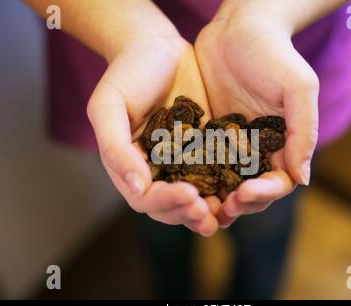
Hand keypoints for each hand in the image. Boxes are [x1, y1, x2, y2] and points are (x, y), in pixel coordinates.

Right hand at [87, 32, 219, 235]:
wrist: (156, 47)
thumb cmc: (126, 74)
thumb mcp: (109, 107)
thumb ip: (116, 148)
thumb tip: (137, 188)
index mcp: (131, 166)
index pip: (146, 198)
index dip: (166, 203)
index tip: (189, 196)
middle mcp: (157, 169)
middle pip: (171, 205)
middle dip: (189, 212)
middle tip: (209, 212)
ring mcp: (182, 161)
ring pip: (196, 196)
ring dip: (210, 209)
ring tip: (227, 210)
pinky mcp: (206, 147)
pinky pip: (216, 171)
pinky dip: (226, 185)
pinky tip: (241, 187)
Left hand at [195, 1, 318, 226]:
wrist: (238, 28)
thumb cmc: (274, 54)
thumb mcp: (297, 87)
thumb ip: (304, 132)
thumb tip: (302, 179)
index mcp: (282, 144)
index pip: (277, 182)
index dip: (264, 194)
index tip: (246, 193)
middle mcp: (256, 150)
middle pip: (250, 192)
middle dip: (238, 204)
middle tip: (220, 209)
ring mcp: (229, 145)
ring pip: (223, 184)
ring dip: (214, 200)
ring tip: (199, 207)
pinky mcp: (206, 135)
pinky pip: (200, 164)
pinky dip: (194, 179)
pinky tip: (181, 185)